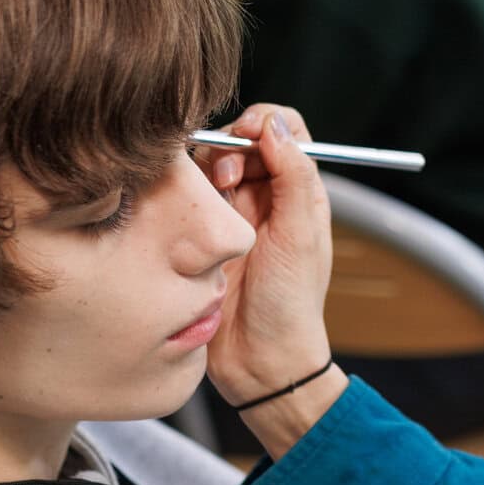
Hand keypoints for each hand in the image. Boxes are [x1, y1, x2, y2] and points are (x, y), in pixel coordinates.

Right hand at [201, 104, 335, 412]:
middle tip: (227, 177)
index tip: (249, 133)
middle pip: (241, 140)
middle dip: (229, 146)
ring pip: (209, 164)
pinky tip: (184, 214)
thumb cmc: (288, 307)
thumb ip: (294, 176)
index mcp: (298, 193)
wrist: (258, 362)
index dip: (264, 122)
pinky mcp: (199, 234)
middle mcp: (265, 198)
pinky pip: (186, 196)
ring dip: (205, 170)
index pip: (284, 130)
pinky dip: (182, 192)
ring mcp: (230, 215)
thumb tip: (275, 124)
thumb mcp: (301, 236)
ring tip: (209, 203)